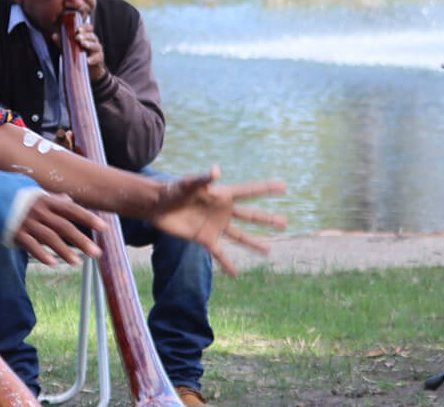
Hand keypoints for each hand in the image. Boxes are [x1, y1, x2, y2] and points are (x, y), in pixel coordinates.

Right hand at [10, 191, 105, 266]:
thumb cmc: (10, 194)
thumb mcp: (33, 191)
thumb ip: (52, 198)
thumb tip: (68, 200)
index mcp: (45, 199)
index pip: (71, 209)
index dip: (88, 218)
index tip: (104, 227)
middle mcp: (38, 210)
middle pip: (64, 226)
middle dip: (82, 240)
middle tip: (97, 253)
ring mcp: (25, 221)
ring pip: (49, 238)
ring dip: (64, 251)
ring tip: (78, 263)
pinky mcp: (13, 232)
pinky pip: (30, 245)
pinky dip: (41, 254)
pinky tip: (52, 263)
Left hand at [48, 18, 106, 81]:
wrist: (89, 70)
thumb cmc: (79, 56)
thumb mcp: (69, 49)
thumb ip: (62, 42)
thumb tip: (54, 35)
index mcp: (87, 36)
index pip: (88, 28)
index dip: (84, 27)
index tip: (77, 28)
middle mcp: (94, 41)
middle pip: (91, 36)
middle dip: (84, 36)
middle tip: (77, 37)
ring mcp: (97, 50)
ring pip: (96, 45)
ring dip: (89, 44)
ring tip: (83, 44)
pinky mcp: (99, 59)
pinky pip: (97, 58)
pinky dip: (92, 59)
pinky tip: (87, 61)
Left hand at [146, 167, 286, 275]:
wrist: (157, 205)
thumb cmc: (173, 189)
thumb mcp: (188, 183)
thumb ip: (203, 179)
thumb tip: (216, 170)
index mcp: (222, 195)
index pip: (249, 191)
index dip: (267, 188)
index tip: (284, 186)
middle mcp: (223, 211)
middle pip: (251, 215)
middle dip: (268, 219)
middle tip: (286, 222)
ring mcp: (215, 226)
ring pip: (240, 236)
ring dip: (254, 243)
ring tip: (269, 250)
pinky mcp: (204, 239)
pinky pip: (219, 253)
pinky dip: (227, 264)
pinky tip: (236, 274)